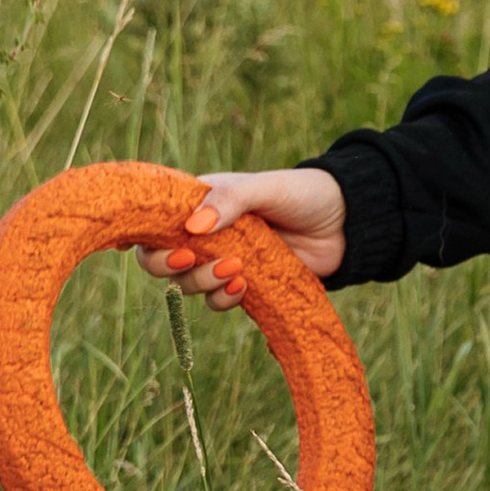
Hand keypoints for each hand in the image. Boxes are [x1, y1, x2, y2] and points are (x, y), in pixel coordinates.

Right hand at [134, 167, 347, 312]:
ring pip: (186, 283)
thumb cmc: (303, 194)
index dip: (144, 237)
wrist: (345, 224)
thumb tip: (193, 226)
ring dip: (201, 281)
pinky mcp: (243, 285)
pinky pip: (216, 301)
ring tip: (235, 269)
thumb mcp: (267, 189)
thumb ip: (231, 200)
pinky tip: (242, 287)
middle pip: (157, 259)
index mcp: (198, 202)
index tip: (163, 244)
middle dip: (166, 265)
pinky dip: (223, 298)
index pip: (151, 222)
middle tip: (190, 258)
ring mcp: (221, 260)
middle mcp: (203, 234)